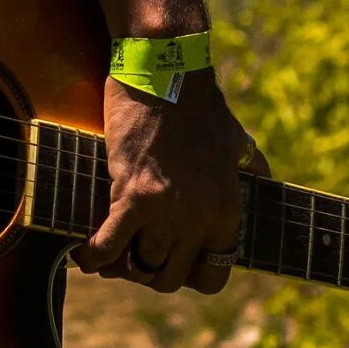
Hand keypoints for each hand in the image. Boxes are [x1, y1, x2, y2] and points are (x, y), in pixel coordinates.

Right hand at [77, 72, 264, 294]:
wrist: (168, 70)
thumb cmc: (199, 103)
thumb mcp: (236, 138)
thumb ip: (251, 163)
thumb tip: (263, 174)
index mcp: (228, 208)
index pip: (213, 274)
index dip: (187, 275)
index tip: (170, 263)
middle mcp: (202, 216)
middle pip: (170, 278)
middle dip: (148, 273)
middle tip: (132, 257)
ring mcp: (168, 209)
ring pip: (139, 265)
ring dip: (120, 264)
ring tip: (107, 255)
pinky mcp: (134, 195)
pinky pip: (110, 246)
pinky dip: (93, 256)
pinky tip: (85, 254)